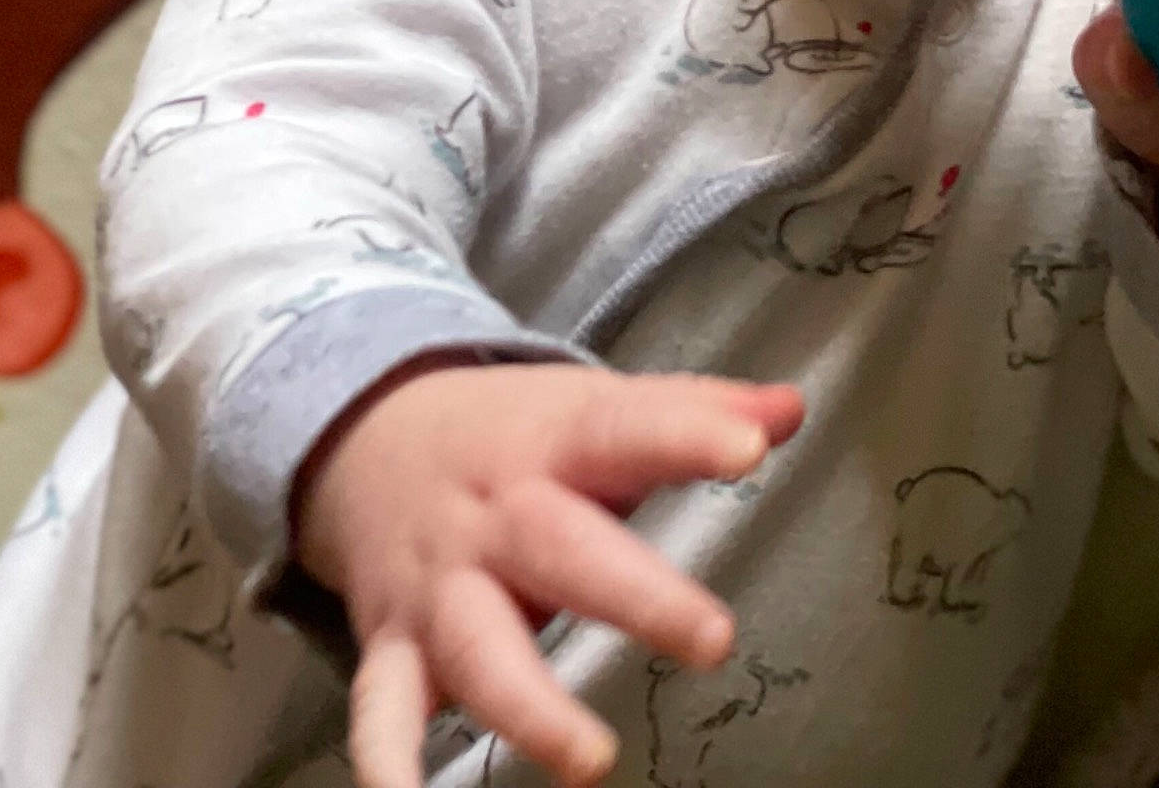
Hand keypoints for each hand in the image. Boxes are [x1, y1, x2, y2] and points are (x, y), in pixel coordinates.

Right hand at [293, 360, 804, 787]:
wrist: (367, 436)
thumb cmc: (512, 434)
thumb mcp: (593, 406)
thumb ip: (692, 412)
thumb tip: (791, 410)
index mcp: (554, 443)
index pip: (625, 427)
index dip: (688, 433)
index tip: (748, 448)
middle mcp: (496, 515)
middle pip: (562, 549)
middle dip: (635, 595)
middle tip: (713, 637)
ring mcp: (443, 584)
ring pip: (479, 645)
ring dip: (529, 706)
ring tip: (589, 759)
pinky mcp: (396, 644)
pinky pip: (383, 708)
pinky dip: (389, 761)